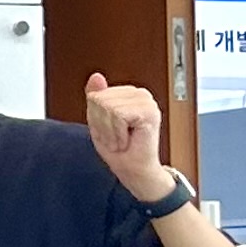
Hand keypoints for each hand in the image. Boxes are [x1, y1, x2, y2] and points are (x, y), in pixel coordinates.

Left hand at [83, 72, 178, 202]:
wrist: (134, 170)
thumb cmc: (119, 148)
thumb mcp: (98, 120)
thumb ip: (96, 97)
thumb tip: (95, 76)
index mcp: (129, 94)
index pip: (96, 96)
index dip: (96, 118)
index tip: (109, 130)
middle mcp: (140, 94)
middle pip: (100, 100)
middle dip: (102, 124)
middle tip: (116, 136)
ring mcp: (147, 102)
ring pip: (108, 108)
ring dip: (110, 131)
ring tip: (122, 138)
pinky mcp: (149, 112)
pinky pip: (118, 116)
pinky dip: (117, 133)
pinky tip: (128, 139)